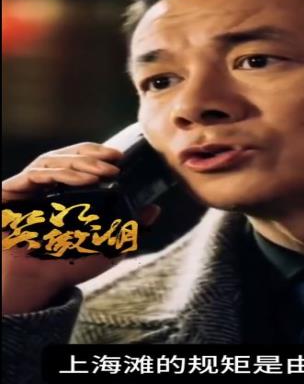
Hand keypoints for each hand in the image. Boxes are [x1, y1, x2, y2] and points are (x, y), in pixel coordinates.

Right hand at [2, 142, 160, 313]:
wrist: (38, 283)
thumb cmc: (70, 264)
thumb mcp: (110, 245)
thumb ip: (131, 228)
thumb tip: (155, 209)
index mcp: (65, 190)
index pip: (80, 161)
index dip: (98, 154)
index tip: (119, 157)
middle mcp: (45, 185)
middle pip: (67, 157)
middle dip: (92, 156)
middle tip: (115, 162)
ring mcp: (27, 188)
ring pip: (52, 160)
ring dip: (80, 163)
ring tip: (104, 172)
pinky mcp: (10, 193)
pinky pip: (34, 175)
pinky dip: (59, 174)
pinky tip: (82, 180)